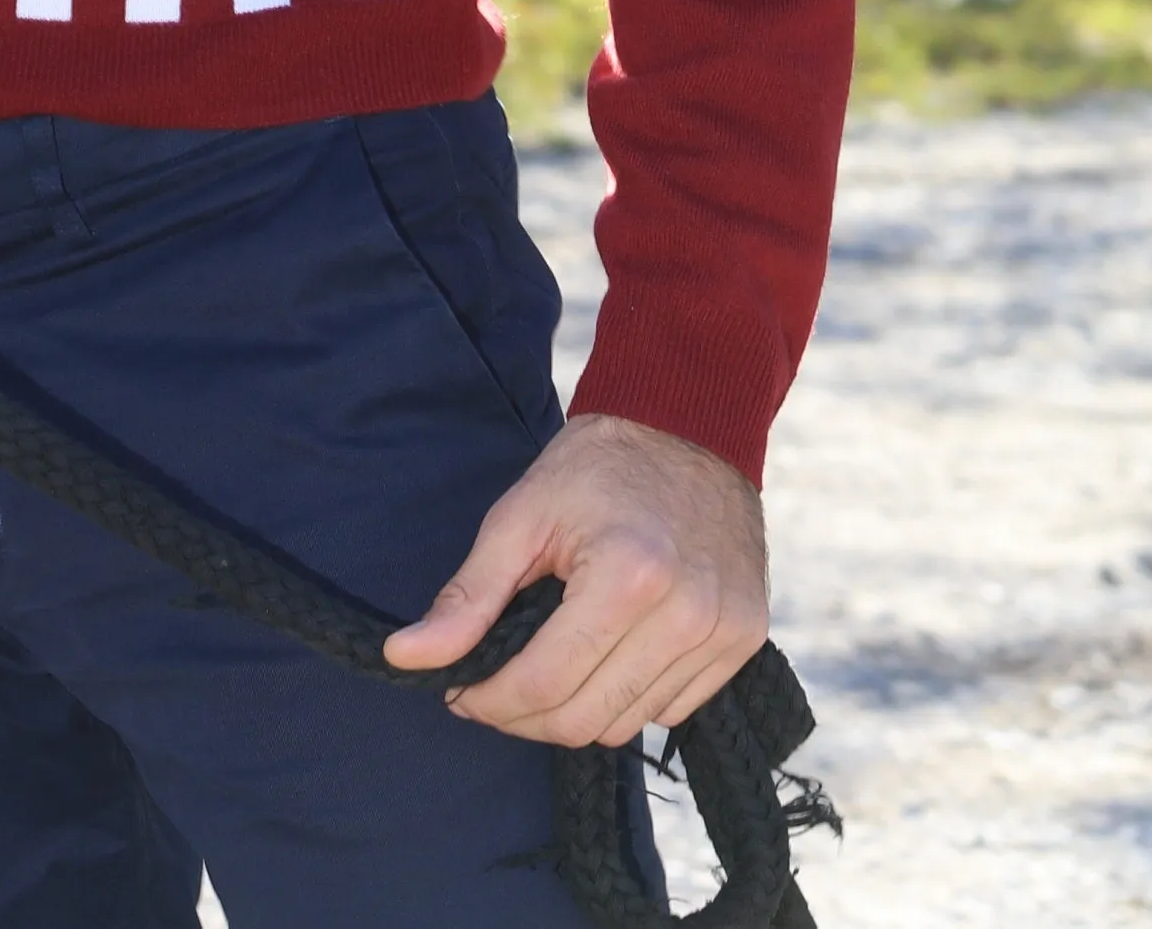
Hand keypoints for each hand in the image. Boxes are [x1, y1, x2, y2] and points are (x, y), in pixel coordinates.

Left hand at [384, 413, 768, 751]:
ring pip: (629, 725)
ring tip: (543, 671)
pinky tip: (601, 659)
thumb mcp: (520, 516)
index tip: (457, 692)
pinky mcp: (745, 641)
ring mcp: (724, 633)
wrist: (687, 426)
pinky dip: (627, 700)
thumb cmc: (597, 467)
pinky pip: (672, 711)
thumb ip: (467, 596)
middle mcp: (687, 615)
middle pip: (589, 720)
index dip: (490, 701)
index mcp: (628, 576)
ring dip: (575, 713)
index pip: (546, 684)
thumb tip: (406, 658)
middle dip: (524, 718)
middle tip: (490, 692)